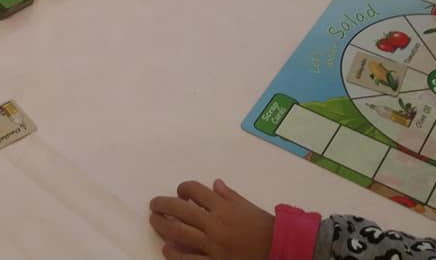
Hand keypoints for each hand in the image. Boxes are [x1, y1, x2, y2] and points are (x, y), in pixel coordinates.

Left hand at [149, 179, 273, 259]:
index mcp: (223, 206)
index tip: (180, 193)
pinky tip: (167, 249)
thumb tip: (214, 183)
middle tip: (154, 205)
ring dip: (162, 225)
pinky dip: (174, 253)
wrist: (280, 248)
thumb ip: (228, 195)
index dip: (182, 189)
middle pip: (180, 210)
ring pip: (179, 232)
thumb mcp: (247, 206)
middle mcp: (215, 223)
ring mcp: (213, 244)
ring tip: (155, 221)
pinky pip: (189, 259)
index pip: (194, 190)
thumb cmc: (264, 226)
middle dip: (163, 205)